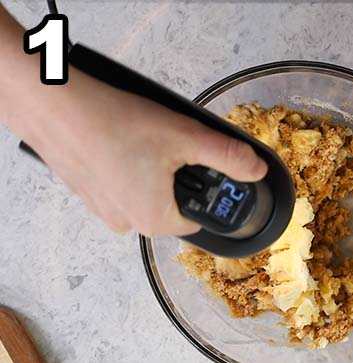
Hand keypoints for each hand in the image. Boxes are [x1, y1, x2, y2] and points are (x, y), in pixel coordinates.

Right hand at [15, 70, 266, 235]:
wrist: (49, 102)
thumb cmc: (109, 122)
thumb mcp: (185, 136)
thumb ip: (228, 156)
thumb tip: (256, 170)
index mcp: (154, 220)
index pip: (199, 218)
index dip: (208, 191)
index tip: (203, 165)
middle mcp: (126, 222)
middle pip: (173, 204)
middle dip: (179, 176)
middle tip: (169, 143)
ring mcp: (101, 206)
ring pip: (144, 190)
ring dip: (151, 167)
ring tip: (142, 136)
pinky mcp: (83, 188)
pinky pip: (117, 180)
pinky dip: (125, 161)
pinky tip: (121, 136)